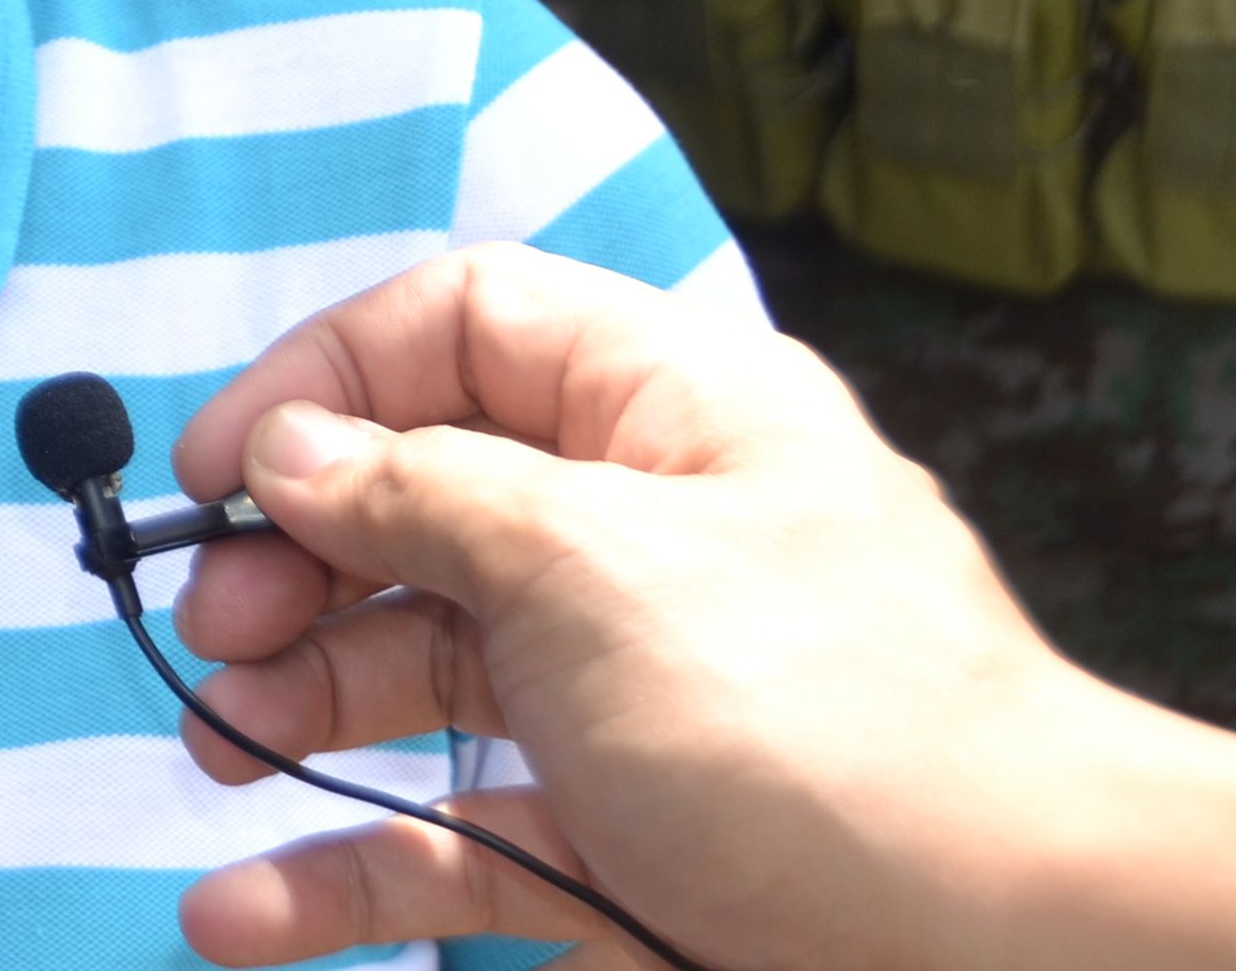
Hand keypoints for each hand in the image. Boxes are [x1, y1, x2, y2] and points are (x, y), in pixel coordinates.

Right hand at [158, 246, 1235, 970]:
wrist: (1024, 958)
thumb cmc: (823, 719)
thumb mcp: (592, 560)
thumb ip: (419, 490)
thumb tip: (291, 448)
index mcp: (668, 411)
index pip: (463, 326)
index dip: (325, 379)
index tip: (215, 472)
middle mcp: (643, 535)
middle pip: (419, 502)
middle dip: (293, 559)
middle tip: (211, 630)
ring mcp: (630, 697)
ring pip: (419, 669)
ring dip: (295, 708)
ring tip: (216, 753)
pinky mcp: (623, 844)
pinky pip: (451, 837)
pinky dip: (343, 872)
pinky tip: (243, 913)